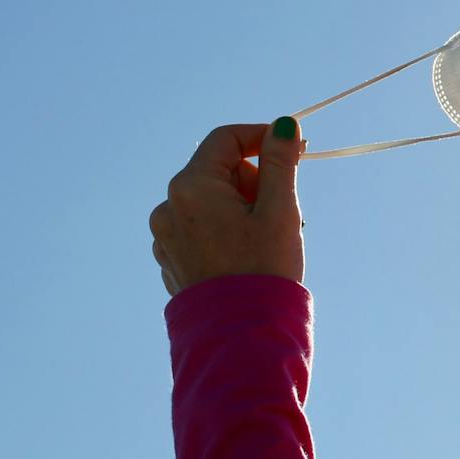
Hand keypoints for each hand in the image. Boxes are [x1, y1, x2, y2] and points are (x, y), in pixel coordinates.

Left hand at [150, 117, 306, 297]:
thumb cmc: (264, 269)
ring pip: (210, 201)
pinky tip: (246, 256)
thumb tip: (284, 124)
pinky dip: (225, 230)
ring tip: (268, 238)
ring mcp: (165, 235)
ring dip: (242, 207)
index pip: (225, 139)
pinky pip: (200, 228)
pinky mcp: (170, 259)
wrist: (241, 334)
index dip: (261, 137)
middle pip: (218, 171)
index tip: (294, 148)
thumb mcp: (280, 209)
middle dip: (254, 181)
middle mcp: (168, 206)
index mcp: (192, 187)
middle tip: (285, 209)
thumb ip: (280, 162)